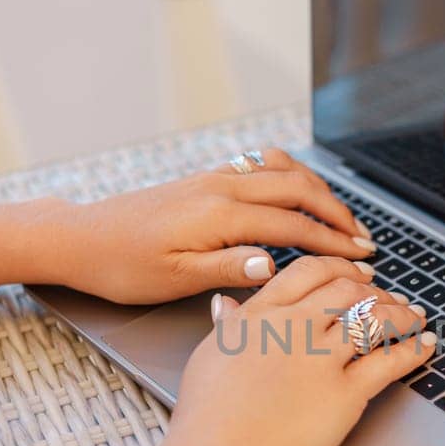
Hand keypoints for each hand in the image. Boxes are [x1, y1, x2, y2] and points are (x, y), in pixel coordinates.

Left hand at [53, 148, 375, 303]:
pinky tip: (300, 189)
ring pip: (283, 172)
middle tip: (364, 239)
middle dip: (337, 213)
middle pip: (298, 189)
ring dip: (318, 193)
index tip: (361, 258)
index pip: (292, 226)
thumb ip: (227, 268)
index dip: (332, 242)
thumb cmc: (122, 266)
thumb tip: (273, 262)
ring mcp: (213, 179)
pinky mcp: (205, 179)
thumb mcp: (174, 279)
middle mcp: (220, 188)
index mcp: (218, 215)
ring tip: (342, 218)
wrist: (80, 238)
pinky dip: (291, 177)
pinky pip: (260, 166)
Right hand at [168, 257, 435, 445]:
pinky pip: (389, 362)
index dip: (341, 269)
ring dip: (401, 315)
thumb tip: (227, 306)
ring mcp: (322, 358)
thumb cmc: (207, 420)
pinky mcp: (345, 394)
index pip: (310, 272)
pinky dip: (413, 350)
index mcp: (261, 315)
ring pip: (374, 318)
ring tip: (414, 319)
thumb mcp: (209, 359)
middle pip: (348, 290)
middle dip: (376, 291)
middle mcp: (294, 327)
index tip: (357, 275)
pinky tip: (424, 346)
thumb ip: (227, 327)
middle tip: (390, 298)